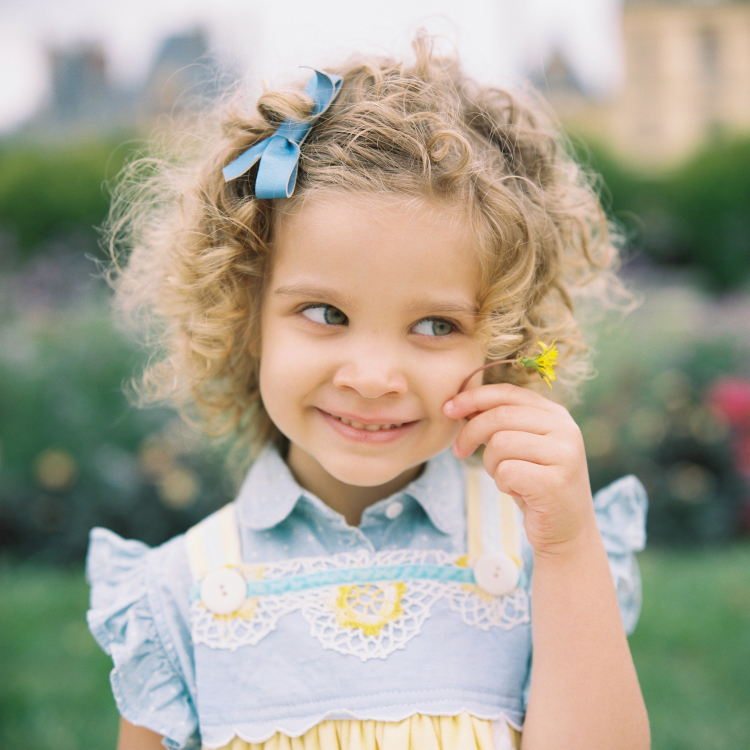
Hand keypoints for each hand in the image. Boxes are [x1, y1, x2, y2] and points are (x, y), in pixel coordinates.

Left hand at [443, 383, 596, 555]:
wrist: (566, 531)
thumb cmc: (534, 485)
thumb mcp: (519, 447)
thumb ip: (498, 423)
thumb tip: (458, 404)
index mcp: (556, 414)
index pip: (508, 393)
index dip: (474, 397)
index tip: (448, 408)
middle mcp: (565, 429)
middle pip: (499, 416)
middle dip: (470, 432)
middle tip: (459, 451)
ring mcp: (564, 455)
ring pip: (499, 444)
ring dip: (491, 465)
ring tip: (506, 478)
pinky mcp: (555, 483)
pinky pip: (506, 471)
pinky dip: (502, 484)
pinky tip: (518, 492)